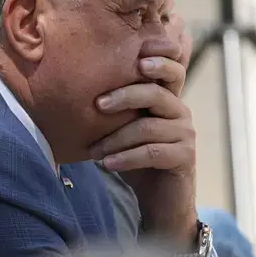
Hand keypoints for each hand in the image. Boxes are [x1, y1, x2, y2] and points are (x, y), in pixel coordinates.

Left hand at [90, 13, 196, 246]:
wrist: (160, 200)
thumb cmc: (136, 159)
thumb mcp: (123, 130)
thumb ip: (112, 110)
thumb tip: (70, 90)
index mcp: (167, 98)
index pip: (170, 68)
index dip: (160, 57)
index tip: (138, 56)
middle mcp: (180, 111)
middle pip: (155, 93)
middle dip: (125, 95)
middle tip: (97, 104)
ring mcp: (185, 134)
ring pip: (147, 127)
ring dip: (116, 138)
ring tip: (93, 151)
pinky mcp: (184, 157)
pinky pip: (152, 153)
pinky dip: (126, 158)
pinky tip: (107, 164)